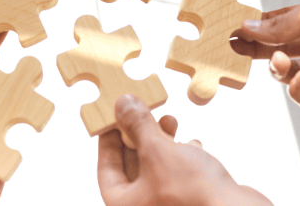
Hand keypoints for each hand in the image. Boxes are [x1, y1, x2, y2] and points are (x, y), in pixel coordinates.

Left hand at [98, 95, 272, 205]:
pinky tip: (192, 144)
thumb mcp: (157, 150)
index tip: (113, 119)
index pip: (107, 169)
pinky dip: (183, 157)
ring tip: (170, 120)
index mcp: (125, 205)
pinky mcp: (193, 201)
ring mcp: (169, 205)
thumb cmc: (192, 193)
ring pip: (159, 168)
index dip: (109, 141)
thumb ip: (138, 126)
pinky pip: (180, 176)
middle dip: (140, 136)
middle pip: (134, 166)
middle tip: (143, 113)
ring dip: (163, 141)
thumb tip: (123, 104)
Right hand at [239, 0, 299, 110]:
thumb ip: (281, 26)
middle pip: (281, 50)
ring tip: (280, 64)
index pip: (280, 24)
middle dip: (258, 50)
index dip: (257, 28)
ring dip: (280, 70)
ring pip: (291, 75)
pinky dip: (299, 90)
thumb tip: (249, 27)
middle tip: (234, 51)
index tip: (233, 30)